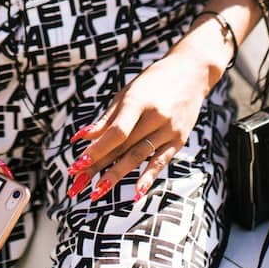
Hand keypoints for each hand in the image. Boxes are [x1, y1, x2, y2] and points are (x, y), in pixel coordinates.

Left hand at [66, 47, 212, 203]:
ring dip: (116, 176)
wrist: (192, 72)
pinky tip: (135, 195)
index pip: (115, 132)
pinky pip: (160, 162)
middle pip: (122, 147)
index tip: (77, 164)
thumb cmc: (153, 81)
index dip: (96, 150)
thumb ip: (106, 117)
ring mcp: (169, 129)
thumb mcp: (127, 92)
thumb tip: (81, 137)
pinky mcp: (179, 140)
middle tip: (76, 185)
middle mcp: (155, 116)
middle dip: (98, 167)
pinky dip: (147, 178)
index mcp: (138, 100)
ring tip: (96, 193)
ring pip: (138, 157)